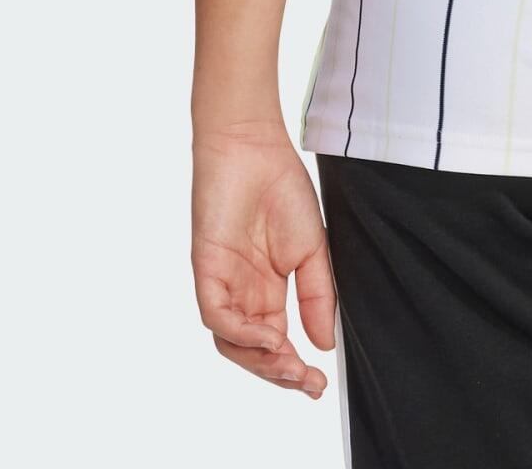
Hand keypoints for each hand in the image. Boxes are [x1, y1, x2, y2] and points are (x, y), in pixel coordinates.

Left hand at [191, 125, 335, 397]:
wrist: (255, 148)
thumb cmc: (281, 188)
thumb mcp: (313, 248)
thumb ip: (318, 295)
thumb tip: (324, 343)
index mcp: (267, 291)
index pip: (277, 344)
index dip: (295, 368)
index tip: (319, 383)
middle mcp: (243, 294)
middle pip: (253, 353)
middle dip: (280, 374)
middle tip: (307, 383)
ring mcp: (223, 284)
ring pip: (232, 343)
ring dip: (260, 361)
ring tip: (290, 365)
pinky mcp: (207, 271)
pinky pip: (218, 316)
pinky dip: (242, 334)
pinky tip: (269, 338)